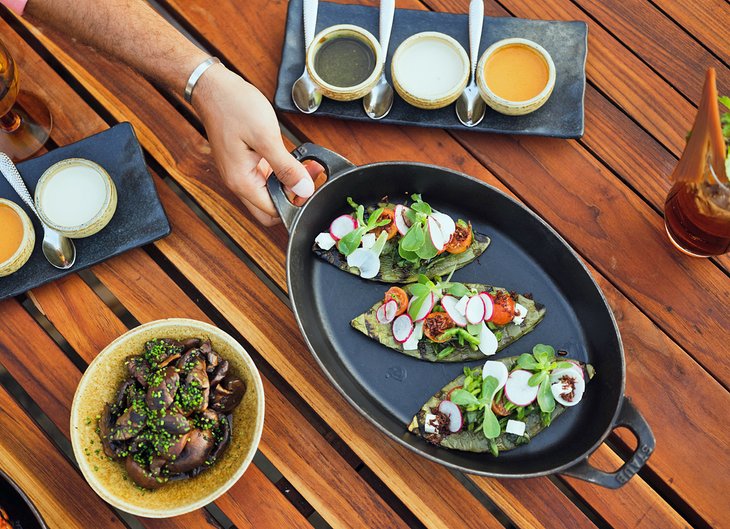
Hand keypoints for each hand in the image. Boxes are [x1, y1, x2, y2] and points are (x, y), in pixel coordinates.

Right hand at [192, 64, 321, 225]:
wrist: (213, 87)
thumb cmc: (235, 107)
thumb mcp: (266, 137)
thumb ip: (286, 167)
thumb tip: (304, 190)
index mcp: (242, 181)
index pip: (272, 212)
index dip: (294, 205)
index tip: (310, 186)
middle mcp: (239, 182)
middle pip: (269, 209)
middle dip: (292, 199)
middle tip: (309, 179)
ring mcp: (241, 172)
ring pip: (269, 193)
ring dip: (289, 184)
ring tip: (306, 165)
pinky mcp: (245, 162)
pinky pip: (266, 177)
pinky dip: (282, 172)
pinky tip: (294, 159)